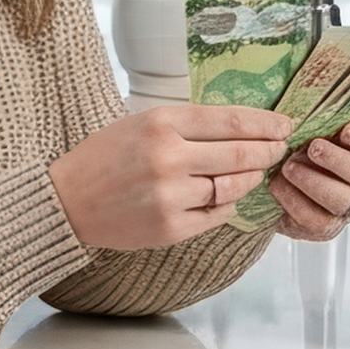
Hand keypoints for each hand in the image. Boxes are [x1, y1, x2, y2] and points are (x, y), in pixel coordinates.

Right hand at [48, 104, 293, 251]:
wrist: (67, 201)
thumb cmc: (104, 157)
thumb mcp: (141, 123)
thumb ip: (186, 125)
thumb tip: (241, 128)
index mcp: (161, 123)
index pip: (231, 121)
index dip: (265, 124)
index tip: (283, 125)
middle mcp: (169, 157)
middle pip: (241, 154)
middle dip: (268, 150)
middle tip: (280, 148)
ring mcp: (171, 195)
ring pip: (233, 187)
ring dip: (251, 179)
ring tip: (256, 173)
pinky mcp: (171, 227)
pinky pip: (217, 214)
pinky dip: (227, 204)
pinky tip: (226, 196)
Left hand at [269, 120, 349, 242]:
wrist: (271, 187)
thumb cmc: (294, 152)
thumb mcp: (305, 128)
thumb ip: (316, 116)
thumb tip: (308, 96)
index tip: (347, 131)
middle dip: (337, 160)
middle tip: (313, 148)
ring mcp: (345, 206)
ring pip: (343, 199)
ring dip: (314, 181)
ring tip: (289, 168)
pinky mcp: (325, 227)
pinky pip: (317, 219)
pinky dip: (295, 201)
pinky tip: (279, 187)